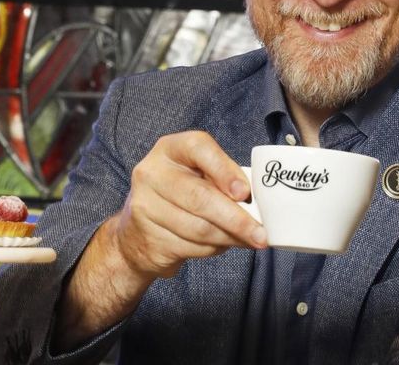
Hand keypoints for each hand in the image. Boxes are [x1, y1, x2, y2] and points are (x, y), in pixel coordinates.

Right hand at [56, 130, 266, 347]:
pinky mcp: (147, 237)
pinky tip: (220, 245)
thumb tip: (255, 200)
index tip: (245, 193)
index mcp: (170, 149)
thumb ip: (223, 178)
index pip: (198, 148)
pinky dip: (213, 249)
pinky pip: (190, 247)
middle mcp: (152, 173)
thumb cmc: (180, 196)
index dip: (224, 170)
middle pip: (200, 197)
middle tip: (261, 235)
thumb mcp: (199, 175)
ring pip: (198, 228)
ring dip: (229, 238)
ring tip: (248, 240)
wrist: (137, 232)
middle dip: (236, 219)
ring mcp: (145, 206)